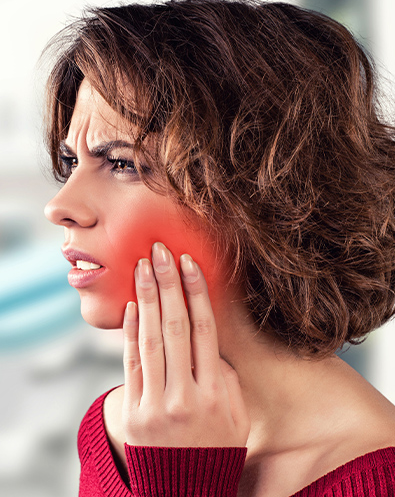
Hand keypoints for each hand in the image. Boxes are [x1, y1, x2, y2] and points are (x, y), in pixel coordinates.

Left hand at [122, 242, 249, 447]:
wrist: (186, 492)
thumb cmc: (217, 447)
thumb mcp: (236, 414)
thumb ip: (223, 376)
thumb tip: (206, 340)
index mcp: (216, 392)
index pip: (204, 330)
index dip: (196, 293)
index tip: (188, 264)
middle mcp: (186, 395)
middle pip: (175, 327)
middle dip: (167, 284)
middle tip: (160, 250)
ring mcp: (156, 405)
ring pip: (151, 339)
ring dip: (146, 298)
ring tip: (142, 266)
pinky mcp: (134, 412)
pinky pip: (132, 363)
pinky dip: (130, 332)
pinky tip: (131, 305)